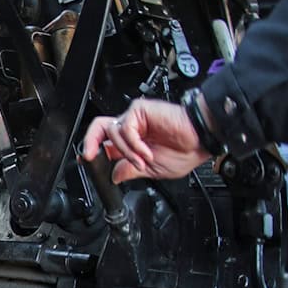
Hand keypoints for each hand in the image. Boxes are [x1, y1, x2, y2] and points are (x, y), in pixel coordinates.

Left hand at [83, 98, 211, 183]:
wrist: (202, 141)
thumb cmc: (185, 151)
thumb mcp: (151, 170)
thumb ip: (129, 171)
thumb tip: (113, 176)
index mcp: (132, 142)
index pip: (104, 142)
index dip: (92, 150)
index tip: (86, 161)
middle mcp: (131, 128)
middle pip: (99, 128)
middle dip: (90, 142)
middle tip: (89, 157)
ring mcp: (135, 118)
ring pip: (113, 133)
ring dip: (127, 152)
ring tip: (144, 160)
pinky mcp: (140, 110)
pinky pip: (126, 129)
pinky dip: (134, 144)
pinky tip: (147, 152)